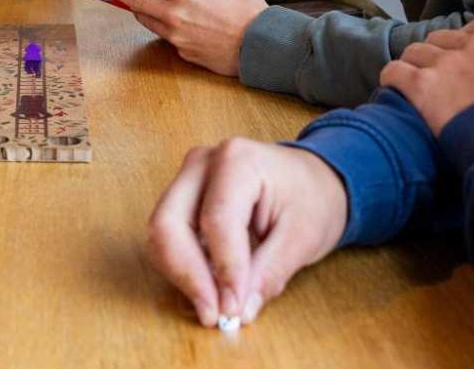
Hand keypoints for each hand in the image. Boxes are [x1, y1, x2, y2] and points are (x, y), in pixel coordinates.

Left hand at [102, 0, 264, 77]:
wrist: (259, 45)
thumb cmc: (247, 9)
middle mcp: (175, 14)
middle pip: (137, 2)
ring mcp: (176, 35)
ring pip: (146, 21)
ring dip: (137, 10)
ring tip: (132, 3)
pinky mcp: (182, 51)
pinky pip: (164, 36)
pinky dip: (160, 26)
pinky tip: (162, 20)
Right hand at [147, 138, 348, 327]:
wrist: (311, 180)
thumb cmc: (311, 199)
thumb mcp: (303, 237)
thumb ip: (269, 273)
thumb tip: (240, 310)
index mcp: (238, 159)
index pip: (216, 220)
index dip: (224, 269)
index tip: (234, 309)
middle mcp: (202, 163)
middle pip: (170, 223)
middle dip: (188, 275)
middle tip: (214, 314)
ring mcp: (187, 179)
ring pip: (162, 234)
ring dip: (182, 275)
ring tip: (214, 305)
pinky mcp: (182, 199)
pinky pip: (168, 239)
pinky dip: (183, 269)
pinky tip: (209, 288)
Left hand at [379, 18, 473, 134]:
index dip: (467, 40)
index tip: (463, 54)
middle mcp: (473, 49)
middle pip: (442, 38)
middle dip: (437, 53)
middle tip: (435, 73)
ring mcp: (445, 65)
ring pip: (415, 51)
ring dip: (413, 65)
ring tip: (411, 81)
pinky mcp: (422, 87)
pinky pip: (395, 72)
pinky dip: (391, 79)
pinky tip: (391, 88)